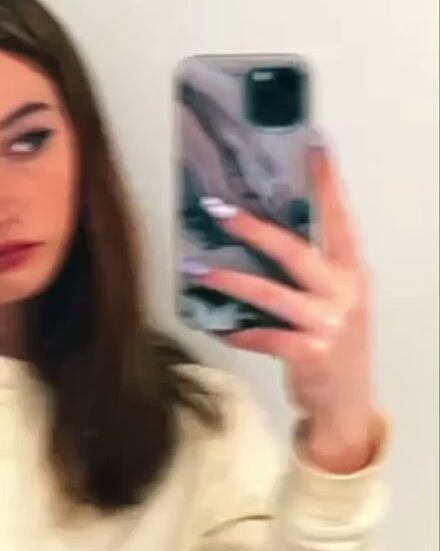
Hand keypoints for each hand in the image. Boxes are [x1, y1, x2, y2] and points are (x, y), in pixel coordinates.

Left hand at [197, 145, 380, 471]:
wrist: (347, 406)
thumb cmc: (335, 347)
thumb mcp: (336, 301)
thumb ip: (311, 271)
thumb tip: (261, 235)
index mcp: (352, 271)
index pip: (339, 217)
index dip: (328, 180)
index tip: (316, 144)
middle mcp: (344, 293)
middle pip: (295, 251)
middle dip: (254, 228)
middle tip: (219, 209)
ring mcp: (328, 325)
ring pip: (272, 294)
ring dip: (231, 280)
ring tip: (199, 268)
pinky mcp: (310, 355)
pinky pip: (266, 337)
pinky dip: (241, 332)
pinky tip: (222, 328)